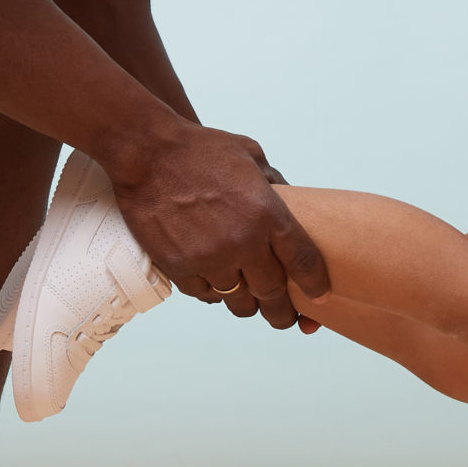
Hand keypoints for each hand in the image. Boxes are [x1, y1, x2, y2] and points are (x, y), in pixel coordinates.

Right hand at [108, 125, 329, 331]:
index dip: (315, 285)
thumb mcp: (251, 154)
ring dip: (247, 305)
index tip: (319, 296)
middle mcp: (243, 242)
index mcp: (267, 214)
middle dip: (283, 312)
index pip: (303, 261)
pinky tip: (216, 286)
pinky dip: (213, 294)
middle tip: (285, 318)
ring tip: (249, 302)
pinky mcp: (180, 267)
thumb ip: (274, 182)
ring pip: (239, 302)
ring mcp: (210, 258)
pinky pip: (205, 295)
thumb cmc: (202, 149)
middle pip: (273, 293)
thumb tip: (288, 198)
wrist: (149, 153)